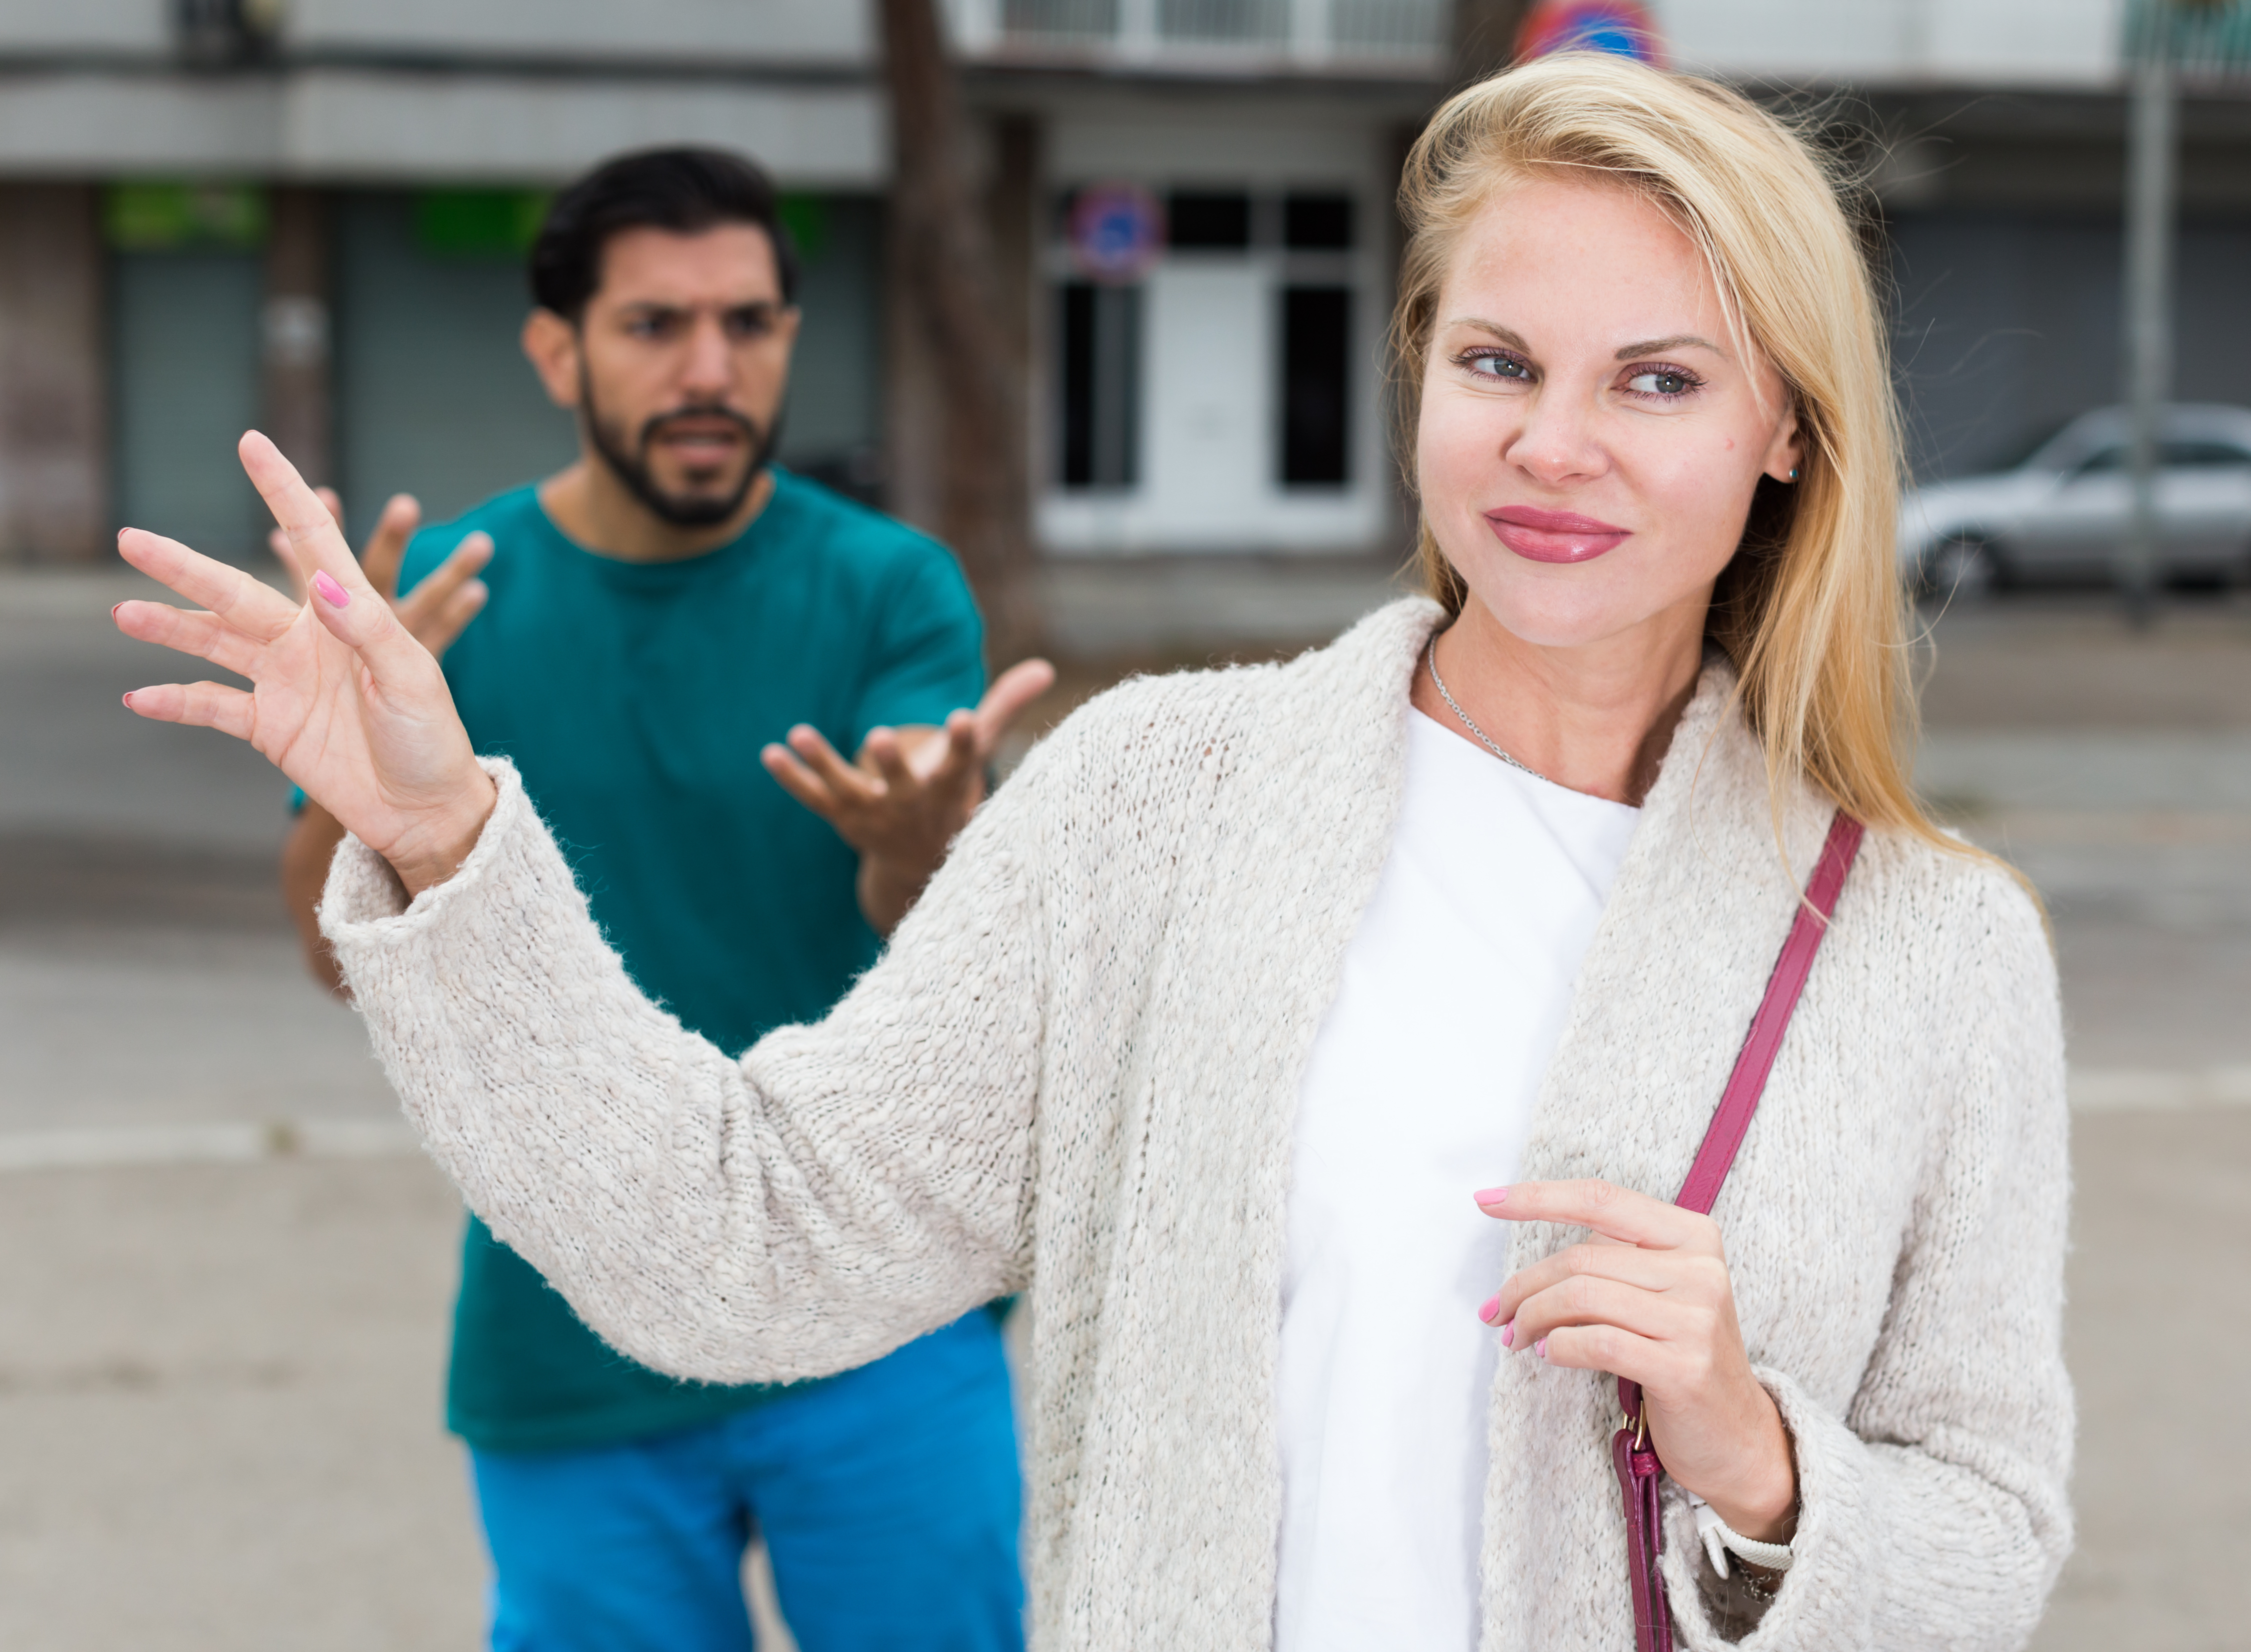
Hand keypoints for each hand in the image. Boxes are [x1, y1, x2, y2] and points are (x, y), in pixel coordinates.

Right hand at [115, 431, 496, 897]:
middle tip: (131, 539)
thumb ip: (368, 630)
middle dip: (184, 567)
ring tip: (121, 612)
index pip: (313, 540)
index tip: (253, 443)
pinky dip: (175, 701)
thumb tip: (324, 583)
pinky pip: (212, 707)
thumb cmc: (433, 739)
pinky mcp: (271, 727)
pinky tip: (137, 697)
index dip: (283, 491)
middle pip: (236, 591)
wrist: (428, 810)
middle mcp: (308, 640)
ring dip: (169, 627)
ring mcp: (285, 681)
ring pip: (213, 642)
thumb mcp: (411, 680)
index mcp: (351, 616)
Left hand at [760, 657, 1057, 933]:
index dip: (962, 741)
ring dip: (823, 763)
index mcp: (948, 787)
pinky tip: (769, 753)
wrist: (918, 861)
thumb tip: (1045, 666)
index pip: (961, 762)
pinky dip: (792, 778)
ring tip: (798, 732)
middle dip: (890, 763)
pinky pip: (814, 799)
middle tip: (879, 736)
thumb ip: (1004, 709)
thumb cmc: (952, 794)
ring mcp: (873, 814)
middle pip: (901, 784)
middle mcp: (911, 804)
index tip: (961, 718)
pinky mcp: (842, 818)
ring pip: (846, 790)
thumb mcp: (977, 753)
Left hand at [1475, 1179, 1797, 1541]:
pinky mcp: (1683, 1368)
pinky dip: (1560, 1346)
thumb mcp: (1660, 1291)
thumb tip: (1527, 1259)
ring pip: (1581, 1296)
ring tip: (1516, 1337)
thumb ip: (1611, 1258)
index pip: (1600, 1199)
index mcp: (1693, 1235)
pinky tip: (1549, 1354)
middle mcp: (1700, 1269)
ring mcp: (1696, 1319)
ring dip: (1532, 1317)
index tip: (1485, 1201)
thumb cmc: (1682, 1353)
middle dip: (1523, 1285)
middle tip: (1494, 1312)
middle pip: (1580, 1256)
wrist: (1738, 1435)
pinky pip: (1596, 1342)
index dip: (1537, 1197)